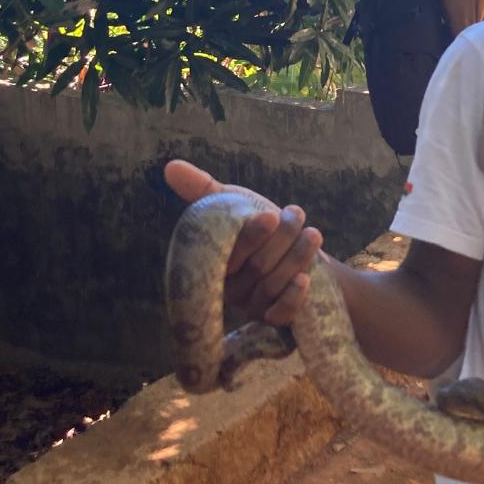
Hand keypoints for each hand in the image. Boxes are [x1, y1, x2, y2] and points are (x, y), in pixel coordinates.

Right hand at [164, 160, 322, 325]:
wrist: (302, 250)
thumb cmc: (263, 225)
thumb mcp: (236, 204)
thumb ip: (202, 188)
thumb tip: (169, 166)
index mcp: (214, 261)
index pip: (228, 253)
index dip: (250, 236)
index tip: (270, 215)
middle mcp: (231, 287)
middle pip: (256, 267)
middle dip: (281, 239)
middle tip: (297, 214)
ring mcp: (252, 305)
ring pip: (272, 285)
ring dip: (296, 257)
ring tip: (313, 234)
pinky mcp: (274, 317)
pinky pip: (279, 315)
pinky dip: (292, 298)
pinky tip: (305, 279)